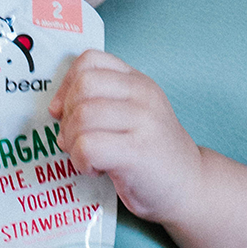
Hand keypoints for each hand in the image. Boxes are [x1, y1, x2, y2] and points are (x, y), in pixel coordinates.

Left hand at [49, 49, 199, 222]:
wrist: (191, 187)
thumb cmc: (151, 153)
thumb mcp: (133, 114)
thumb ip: (100, 102)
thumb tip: (56, 110)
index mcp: (137, 81)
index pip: (89, 60)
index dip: (66, 84)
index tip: (62, 111)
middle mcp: (142, 95)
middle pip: (82, 87)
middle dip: (67, 117)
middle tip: (73, 140)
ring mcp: (144, 121)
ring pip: (81, 116)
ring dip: (72, 141)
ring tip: (86, 156)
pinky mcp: (138, 152)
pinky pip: (87, 146)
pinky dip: (80, 160)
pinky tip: (95, 169)